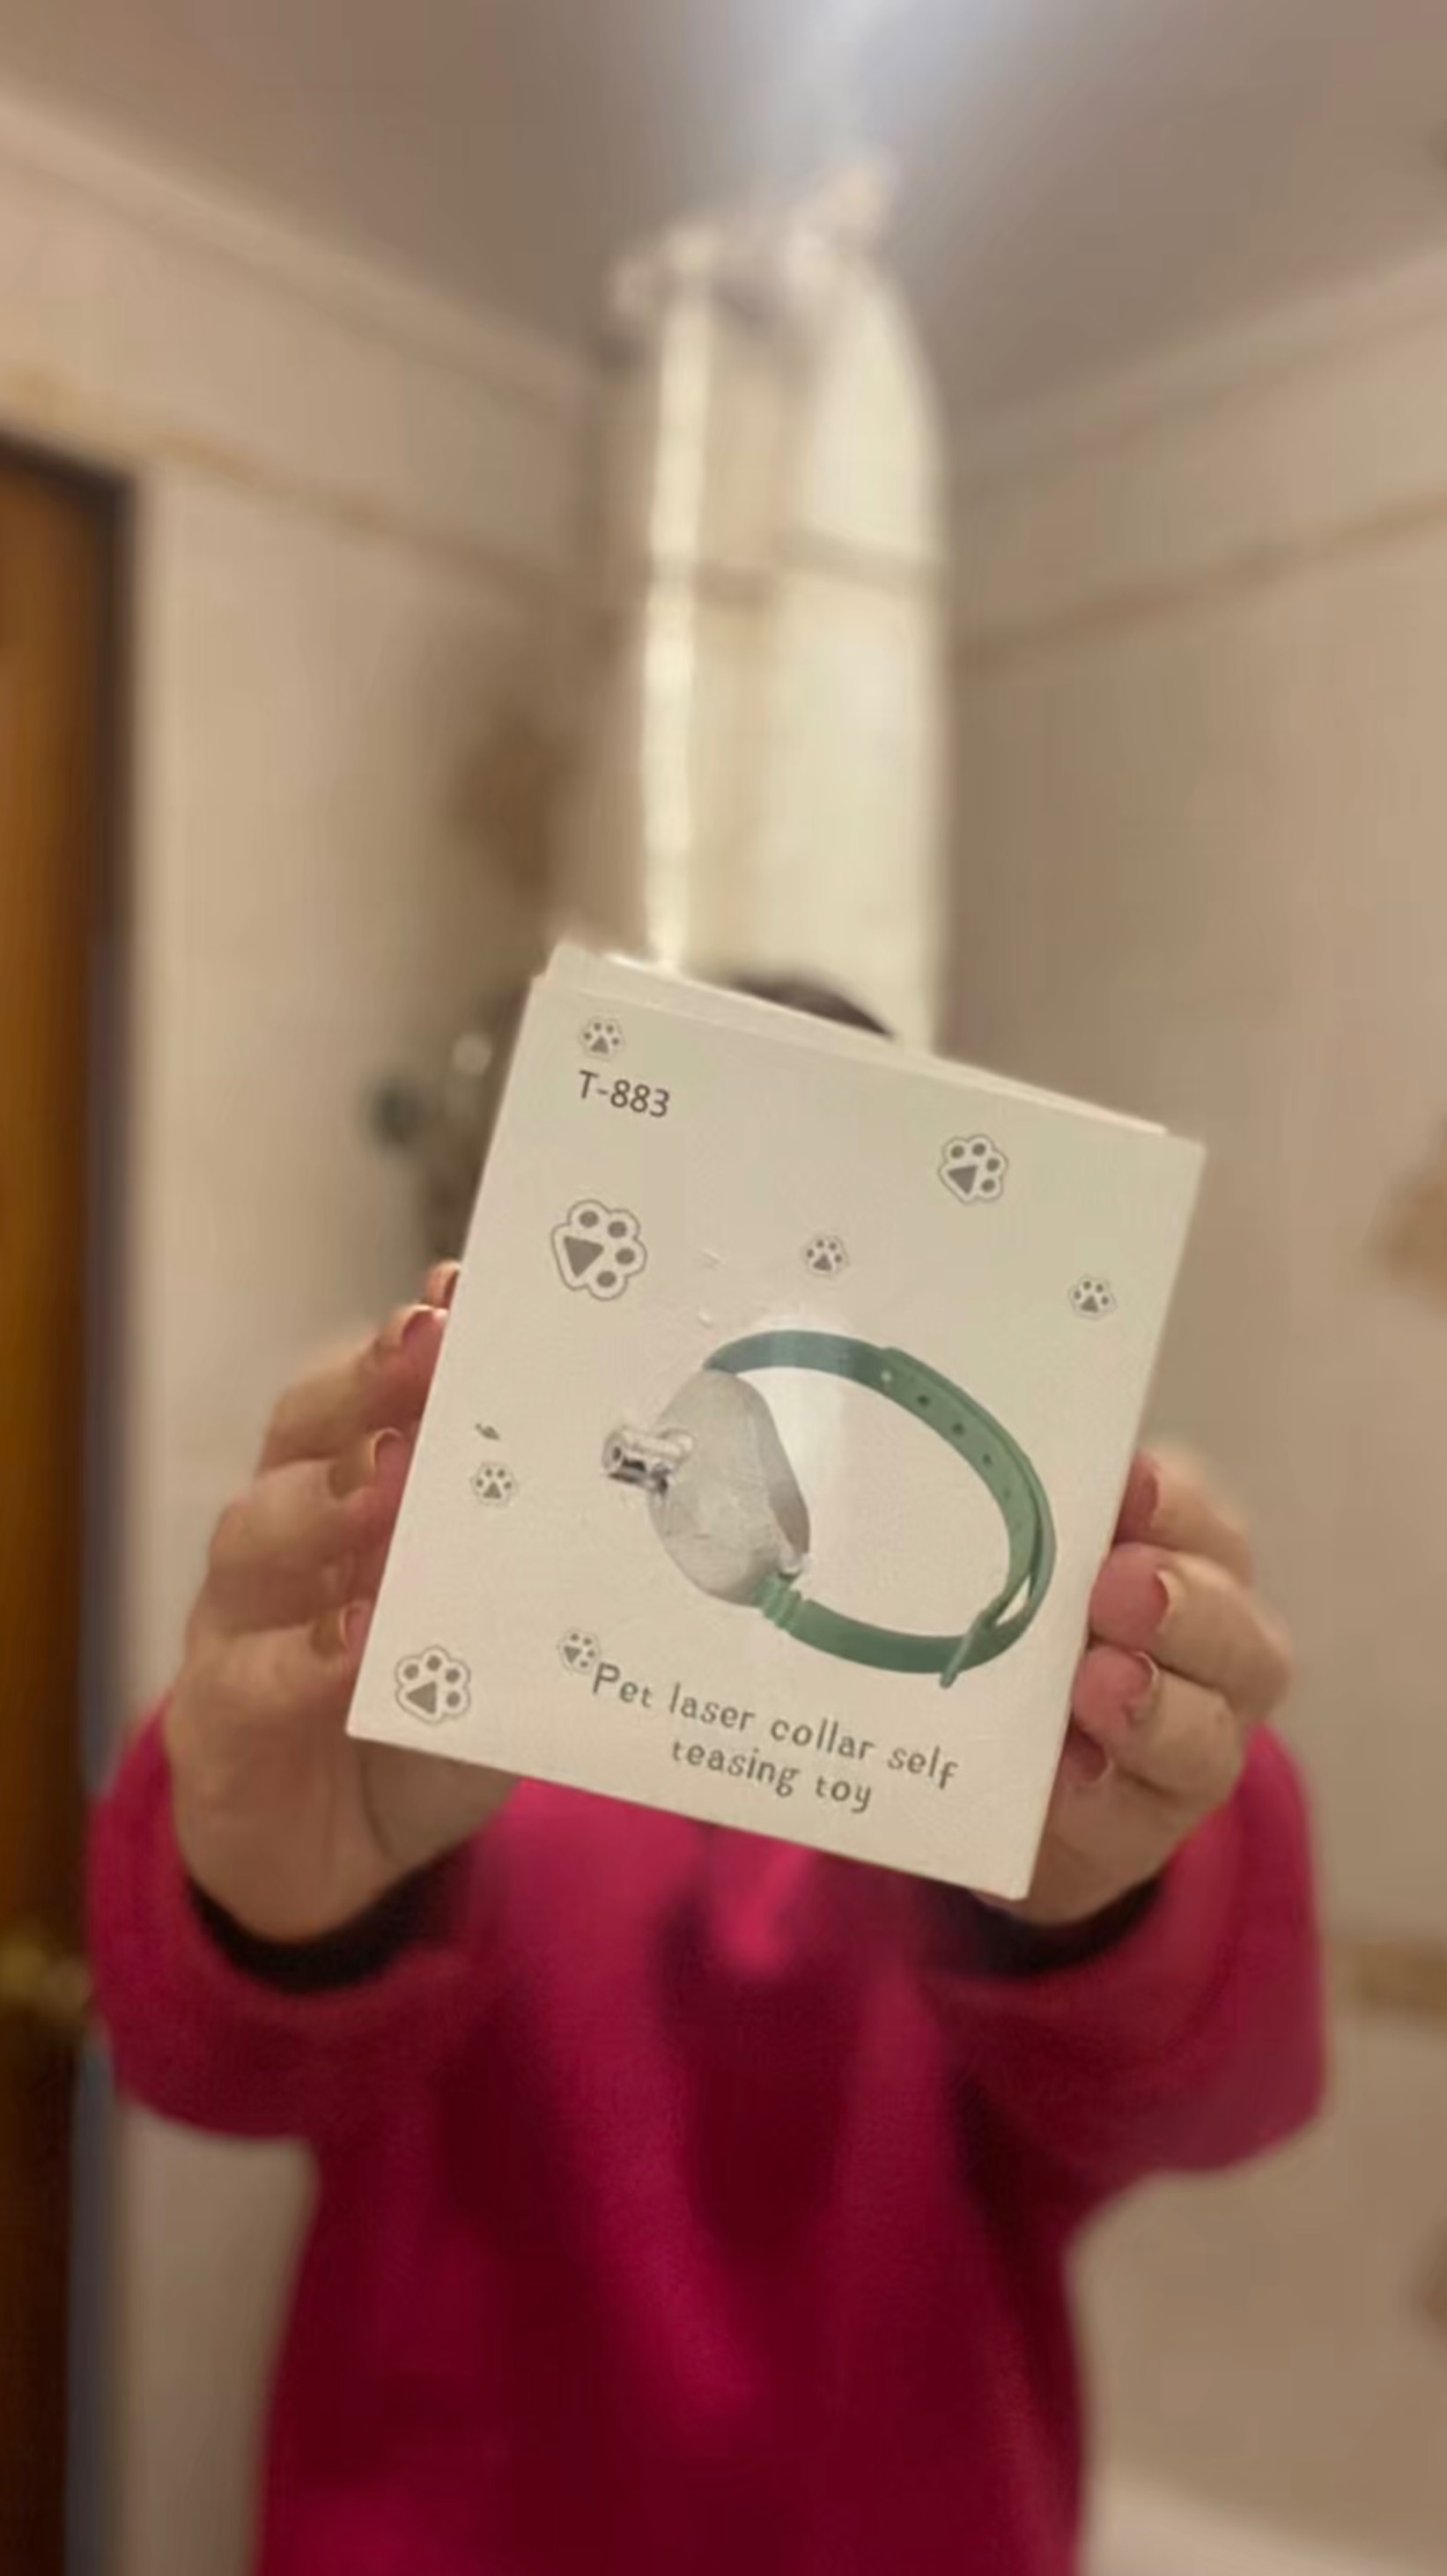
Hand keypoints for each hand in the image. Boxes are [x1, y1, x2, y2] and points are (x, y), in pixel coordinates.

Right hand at [164, 1266, 510, 1941]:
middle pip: (304, 1432)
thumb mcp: (505, 1643)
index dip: (408, 1340)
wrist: (337, 1862)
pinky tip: (353, 1639)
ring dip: (326, 1502)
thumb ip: (546, 1577)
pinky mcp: (214, 1723)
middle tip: (429, 1355)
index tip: (464, 1293)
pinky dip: (298, 1655)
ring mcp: (238, 1624)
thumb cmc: (428, 1718)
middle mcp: (287, 1537)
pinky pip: (246, 1676)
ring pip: (256, 1534)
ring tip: (393, 1482)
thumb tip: (661, 1509)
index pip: (370, 1391)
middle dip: (368, 1387)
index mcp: (354, 1491)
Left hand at [1014, 1451, 1293, 1928]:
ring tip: (1100, 1685)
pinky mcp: (1146, 1826)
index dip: (1171, 1502)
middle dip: (1177, 1604)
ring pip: (1204, 1730)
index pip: (1198, 1520)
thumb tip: (919, 1467)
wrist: (1018, 1789)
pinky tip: (1068, 1774)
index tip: (1131, 1483)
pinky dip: (1099, 1795)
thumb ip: (1003, 1530)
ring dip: (1152, 1707)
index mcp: (1188, 1558)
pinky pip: (1134, 1814)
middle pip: (1228, 1625)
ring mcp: (1199, 1745)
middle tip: (1119, 1587)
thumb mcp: (1014, 1568)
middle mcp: (1218, 1649)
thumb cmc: (1022, 1632)